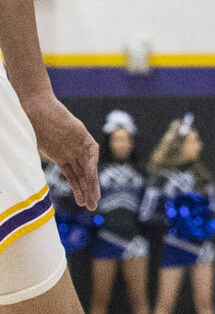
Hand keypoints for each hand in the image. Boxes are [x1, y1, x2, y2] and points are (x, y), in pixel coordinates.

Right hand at [20, 91, 98, 208]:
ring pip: (89, 166)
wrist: (34, 106)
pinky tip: (91, 175)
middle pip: (84, 175)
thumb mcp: (32, 151)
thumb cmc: (30, 127)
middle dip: (88, 191)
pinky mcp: (82, 134)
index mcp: (62, 157)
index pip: (74, 177)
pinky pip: (91, 151)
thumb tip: (20, 184)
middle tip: (93, 207)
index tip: (83, 204)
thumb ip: (34, 165)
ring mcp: (78, 144)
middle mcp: (73, 152)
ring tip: (94, 197)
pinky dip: (91, 162)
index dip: (79, 190)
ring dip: (92, 182)